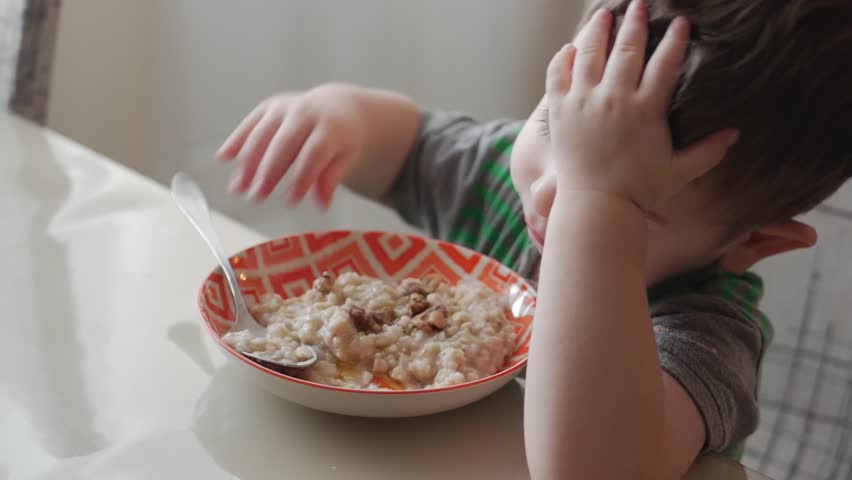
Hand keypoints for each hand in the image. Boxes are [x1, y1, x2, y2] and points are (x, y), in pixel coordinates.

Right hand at [217, 84, 369, 207]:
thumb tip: (321, 206)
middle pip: (284, 143)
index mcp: (330, 127)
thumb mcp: (345, 156)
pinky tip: (223, 158)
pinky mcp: (269, 106)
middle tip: (256, 197)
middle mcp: (305, 113)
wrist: (339, 105)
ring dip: (247, 162)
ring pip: (262, 134)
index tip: (291, 201)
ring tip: (237, 188)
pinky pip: (250, 123)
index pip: (314, 154)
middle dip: (268, 172)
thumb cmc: (341, 138)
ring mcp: (285, 108)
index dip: (302, 177)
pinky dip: (236, 140)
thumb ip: (331, 179)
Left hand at [545, 0, 737, 211]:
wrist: (596, 206)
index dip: (675, 39)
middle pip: (627, 48)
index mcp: (646, 109)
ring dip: (598, 30)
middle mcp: (614, 98)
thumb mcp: (680, 171)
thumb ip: (708, 151)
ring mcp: (583, 102)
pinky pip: (558, 75)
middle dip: (635, 22)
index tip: (680, 22)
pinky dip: (563, 58)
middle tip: (640, 5)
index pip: (665, 62)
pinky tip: (570, 48)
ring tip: (604, 15)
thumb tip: (736, 134)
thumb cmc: (639, 191)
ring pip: (590, 54)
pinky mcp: (560, 111)